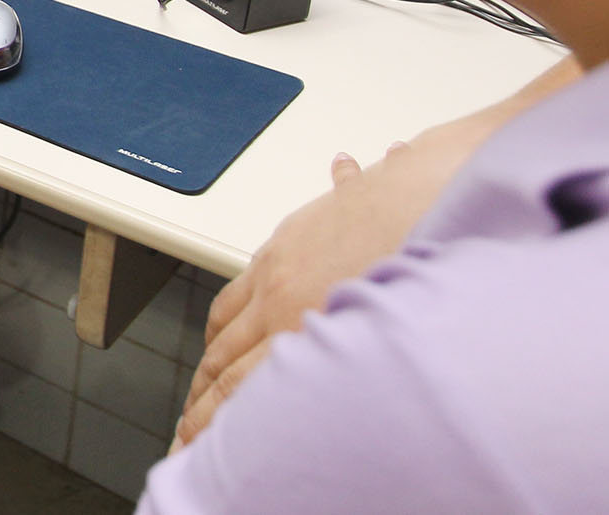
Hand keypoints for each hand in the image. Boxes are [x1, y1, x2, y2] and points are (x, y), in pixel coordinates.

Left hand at [177, 139, 454, 442]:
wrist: (427, 198)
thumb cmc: (403, 195)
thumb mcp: (363, 190)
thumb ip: (349, 189)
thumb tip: (347, 168)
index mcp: (280, 256)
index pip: (228, 311)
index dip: (216, 346)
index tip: (208, 369)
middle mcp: (275, 290)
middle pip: (222, 352)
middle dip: (203, 391)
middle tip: (188, 425)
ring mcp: (292, 320)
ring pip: (232, 379)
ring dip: (209, 414)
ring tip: (193, 447)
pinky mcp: (316, 344)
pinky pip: (262, 392)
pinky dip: (240, 421)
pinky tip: (232, 446)